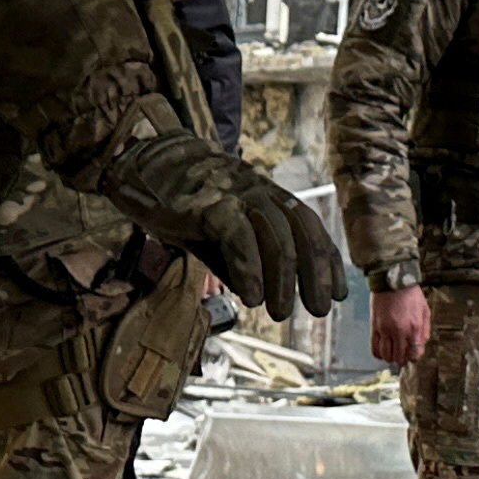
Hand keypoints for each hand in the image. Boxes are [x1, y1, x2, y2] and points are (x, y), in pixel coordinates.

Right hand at [95, 130, 347, 324]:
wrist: (142, 166)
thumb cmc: (183, 203)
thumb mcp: (218, 234)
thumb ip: (239, 259)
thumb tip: (258, 295)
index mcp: (266, 195)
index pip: (309, 227)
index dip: (327, 261)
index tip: (337, 294)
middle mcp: (258, 191)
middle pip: (300, 232)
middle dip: (314, 274)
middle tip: (317, 310)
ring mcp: (235, 194)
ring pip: (275, 236)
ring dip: (282, 280)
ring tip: (280, 312)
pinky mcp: (209, 202)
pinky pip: (238, 236)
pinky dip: (249, 269)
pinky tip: (250, 298)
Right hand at [370, 284, 433, 365]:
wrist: (392, 281)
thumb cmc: (410, 294)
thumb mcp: (425, 310)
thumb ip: (425, 329)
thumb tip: (422, 344)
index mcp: (414, 327)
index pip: (414, 354)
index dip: (414, 358)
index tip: (413, 355)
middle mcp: (400, 331)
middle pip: (400, 357)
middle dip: (402, 360)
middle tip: (402, 357)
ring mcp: (386, 330)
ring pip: (386, 355)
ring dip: (390, 358)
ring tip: (392, 354)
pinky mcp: (375, 327)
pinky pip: (375, 348)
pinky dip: (379, 354)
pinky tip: (382, 351)